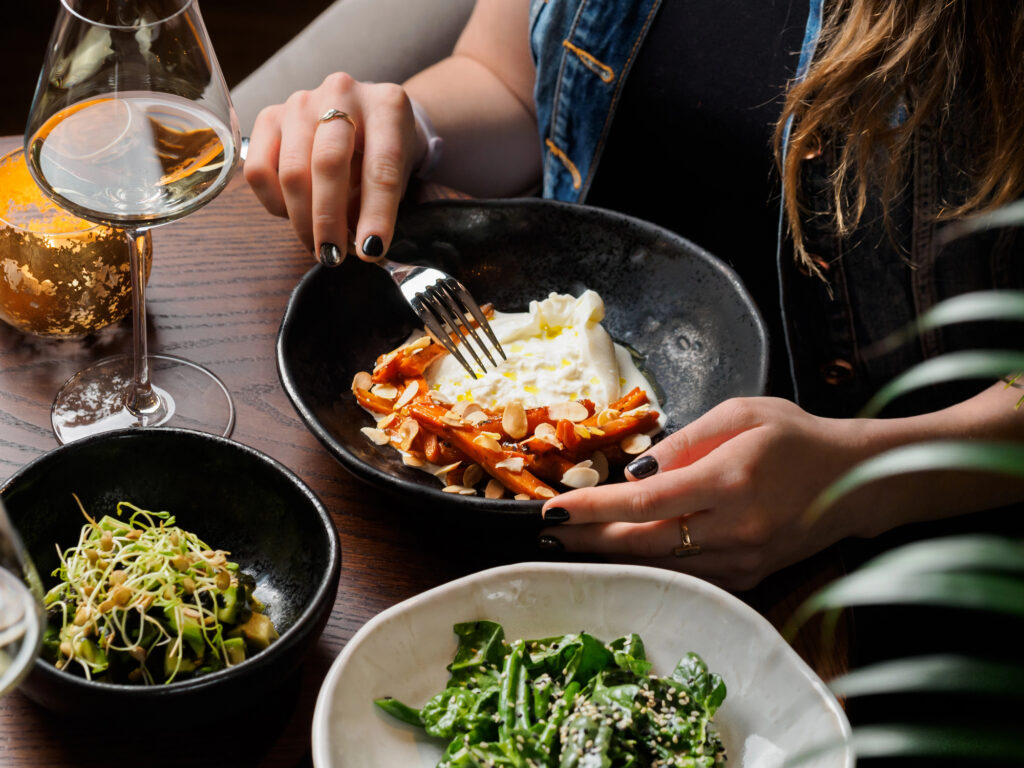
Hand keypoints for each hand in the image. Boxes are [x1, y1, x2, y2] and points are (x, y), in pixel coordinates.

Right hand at [244, 73, 422, 264]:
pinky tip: (294, 214)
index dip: (376, 214)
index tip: (370, 249)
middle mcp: (342, 93)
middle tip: (334, 256)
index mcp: (387, 106)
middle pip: (328, 163)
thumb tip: (359, 247)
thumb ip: (380, 204)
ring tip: (319, 245)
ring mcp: (301, 102)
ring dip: (303, 220)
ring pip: (292, 171)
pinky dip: (275, 204)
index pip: (382, 166)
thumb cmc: (384, 150)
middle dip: (329, 220)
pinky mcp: (269, 116)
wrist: (366, 116)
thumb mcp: (398, 174)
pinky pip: (259, 170)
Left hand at [539, 397, 872, 590]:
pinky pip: (684, 576)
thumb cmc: (796, 436)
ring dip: (610, 558)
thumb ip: (684, 441)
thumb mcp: (741, 415)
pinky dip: (646, 567)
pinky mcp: (748, 577)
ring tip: (568, 546)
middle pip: (642, 543)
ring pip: (659, 566)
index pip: (644, 502)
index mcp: (728, 481)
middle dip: (588, 540)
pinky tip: (618, 558)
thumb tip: (634, 472)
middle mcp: (733, 528)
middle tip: (547, 534)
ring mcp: (741, 560)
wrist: (857, 482)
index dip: (593, 509)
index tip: (553, 510)